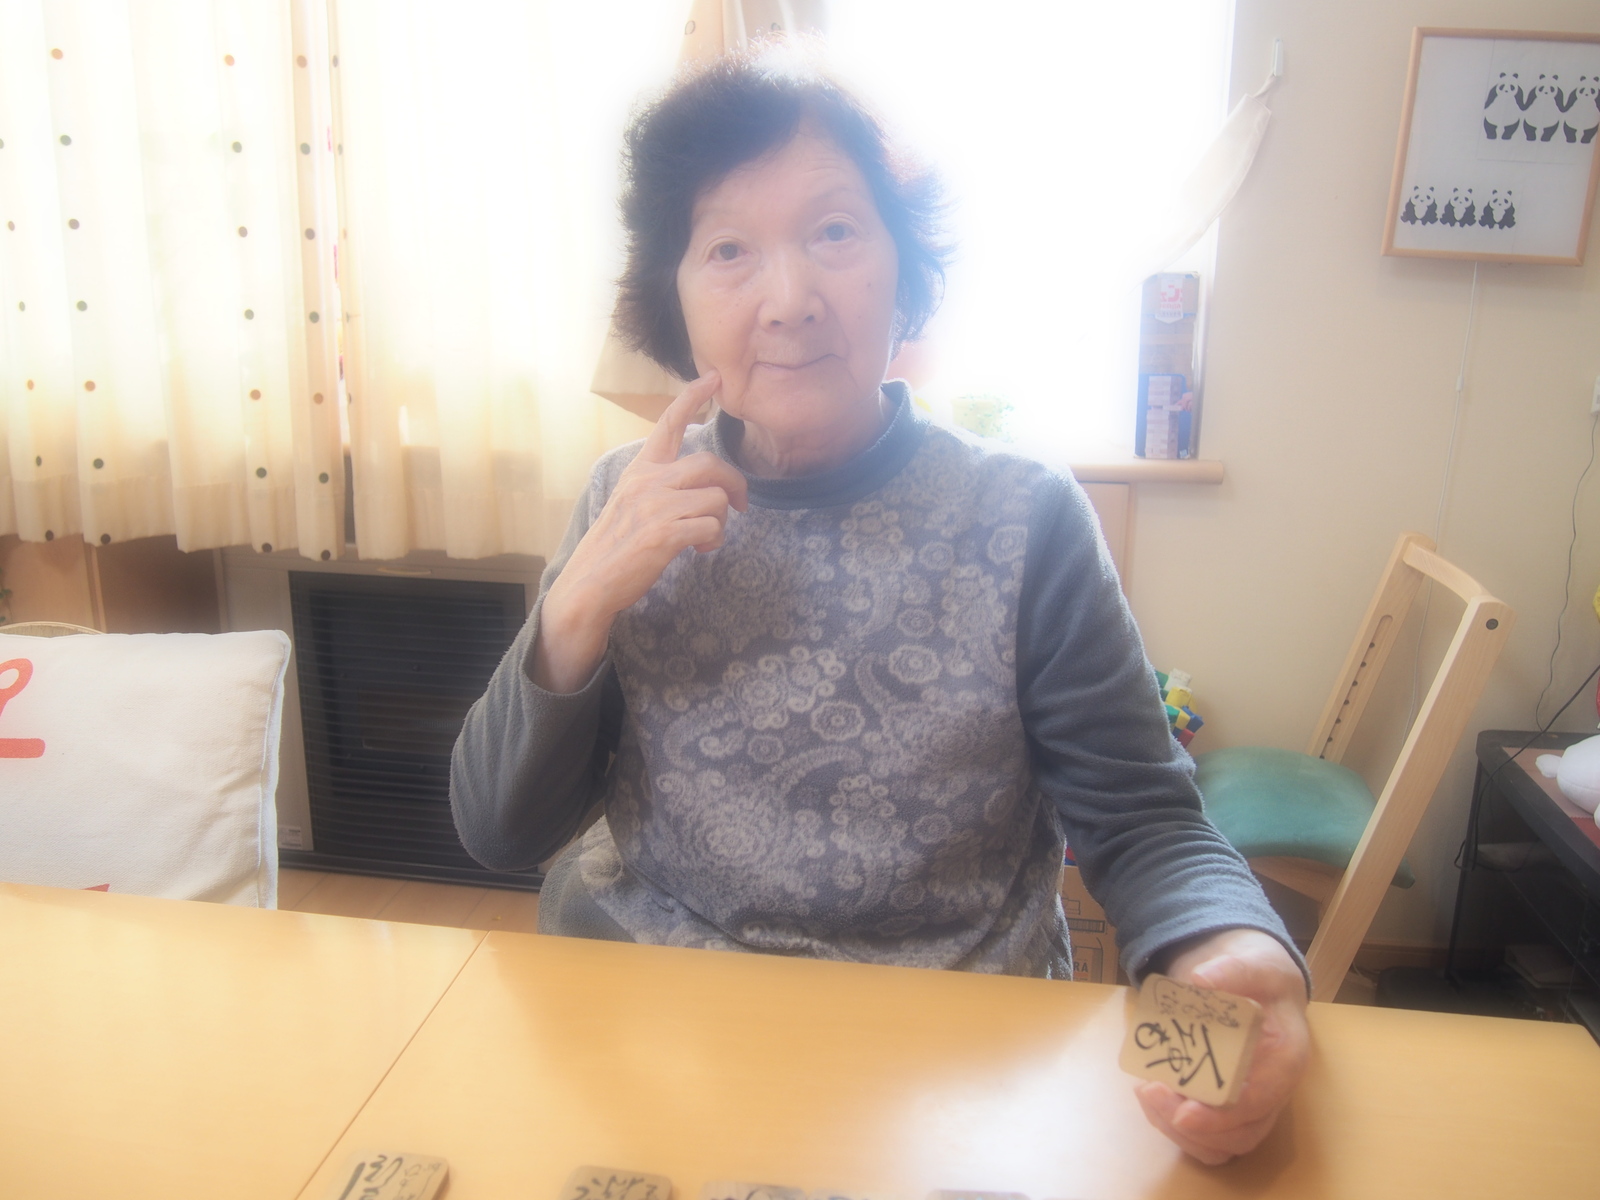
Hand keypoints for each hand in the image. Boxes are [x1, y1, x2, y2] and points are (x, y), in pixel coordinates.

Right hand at [534, 371, 748, 692]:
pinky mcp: (665, 533)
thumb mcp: (629, 502)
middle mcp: (648, 481)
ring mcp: (656, 506)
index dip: (692, 397)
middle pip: (711, 463)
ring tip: (705, 539)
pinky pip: (712, 526)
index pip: (668, 424)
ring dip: (721, 521)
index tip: (713, 377)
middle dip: (735, 484)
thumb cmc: (614, 546)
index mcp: (640, 470)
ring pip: (716, 497)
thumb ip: (659, 486)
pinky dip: (713, 541)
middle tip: (740, 505)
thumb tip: (699, 486)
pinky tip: (698, 550)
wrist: (590, 584)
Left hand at [1133, 928, 1309, 1164]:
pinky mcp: (1228, 1107)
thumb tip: (1198, 980)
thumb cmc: (1260, 975)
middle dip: (1192, 1126)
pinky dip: (1176, 1127)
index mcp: (1286, 1059)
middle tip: (1148, 1090)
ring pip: (1222, 1145)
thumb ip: (1231, 970)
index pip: (1260, 1102)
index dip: (1221, 1115)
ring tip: (1145, 1092)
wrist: (1259, 981)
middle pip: (1240, 1135)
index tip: (1182, 1113)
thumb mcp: (1254, 961)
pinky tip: (1152, 1098)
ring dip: (1179, 1132)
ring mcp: (1252, 1104)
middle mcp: (1273, 1091)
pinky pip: (1207, 1138)